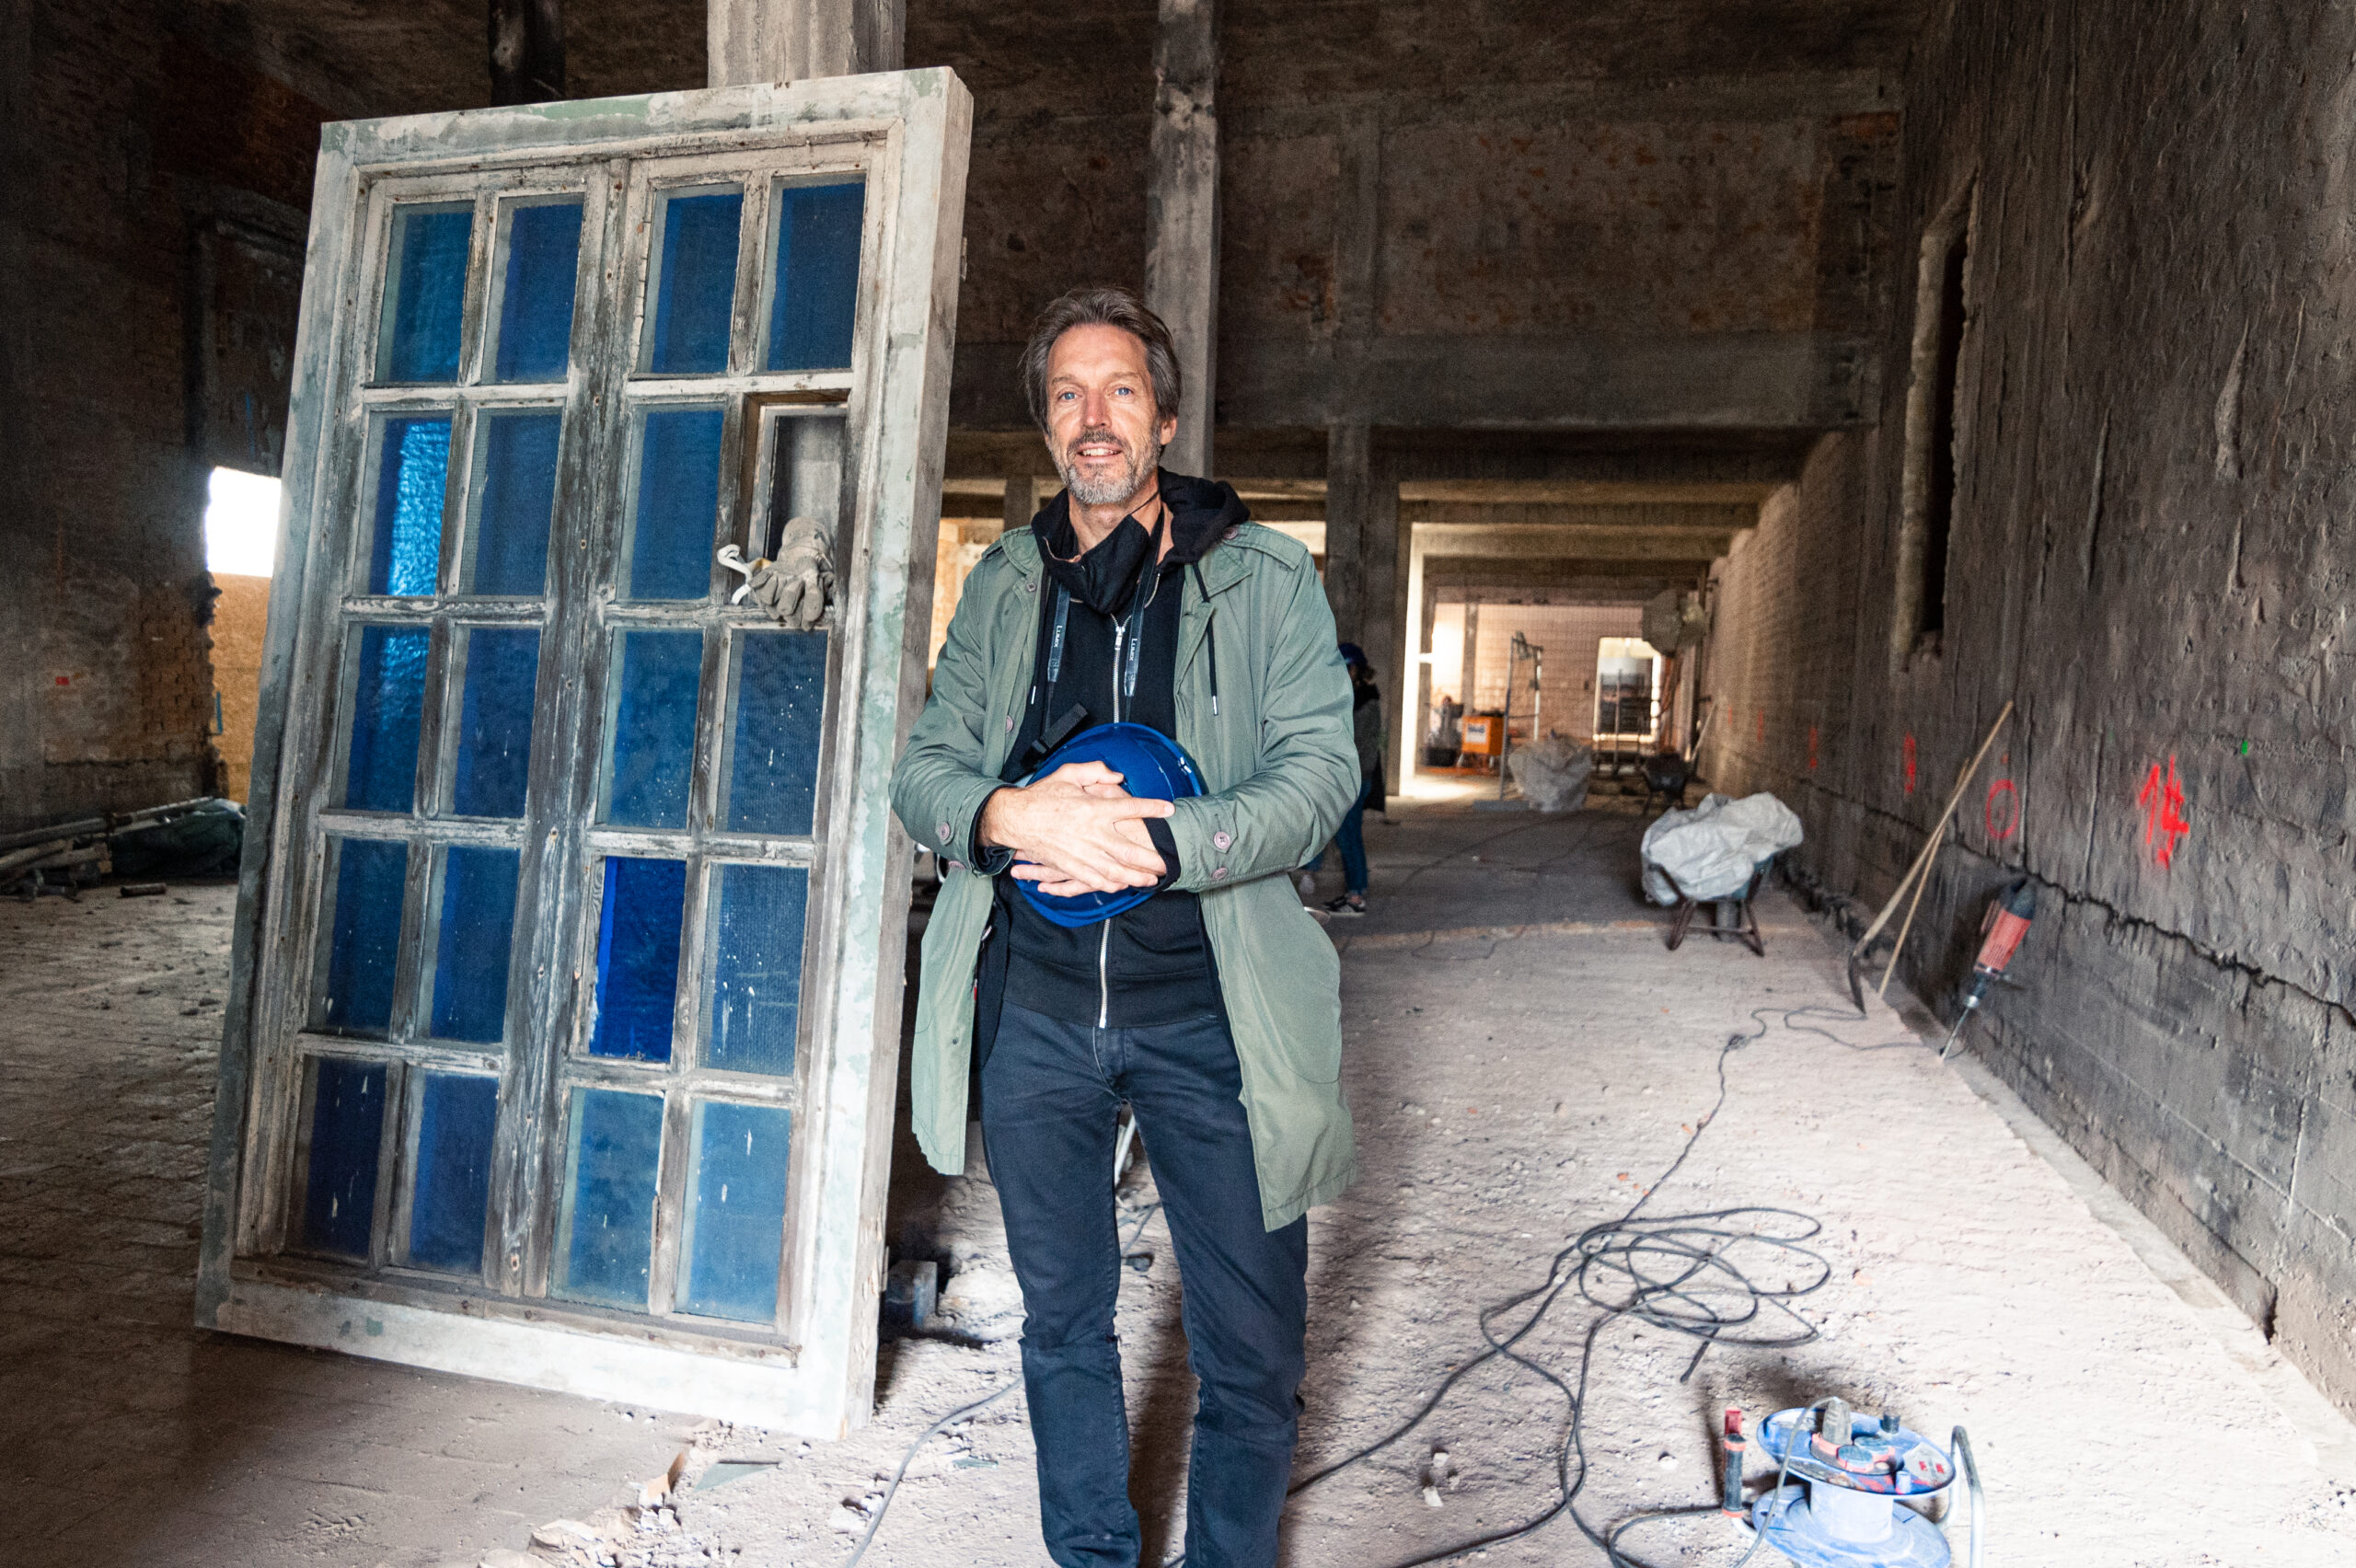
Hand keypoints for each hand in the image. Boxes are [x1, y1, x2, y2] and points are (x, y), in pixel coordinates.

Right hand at [981, 762, 1170, 893]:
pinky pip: (1094, 880)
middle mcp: (1091, 833)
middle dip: (1151, 857)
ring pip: (1115, 869)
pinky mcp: (1070, 866)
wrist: (1016, 819)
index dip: (1152, 808)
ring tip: (1152, 879)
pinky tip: (1122, 886)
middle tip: (1167, 860)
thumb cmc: (1042, 795)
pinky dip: (1111, 885)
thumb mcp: (1068, 773)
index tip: (1169, 810)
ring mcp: (1081, 853)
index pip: (1130, 808)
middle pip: (1129, 849)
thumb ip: (1095, 771)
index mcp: (1093, 808)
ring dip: (1136, 876)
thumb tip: (1118, 775)